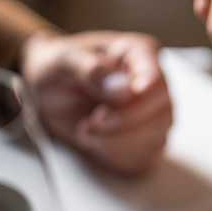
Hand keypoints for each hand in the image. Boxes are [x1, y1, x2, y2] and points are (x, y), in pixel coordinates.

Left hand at [20, 31, 172, 174]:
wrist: (49, 93)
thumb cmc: (59, 69)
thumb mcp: (62, 61)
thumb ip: (88, 68)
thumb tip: (122, 88)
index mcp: (138, 53)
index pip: (156, 72)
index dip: (150, 84)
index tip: (137, 91)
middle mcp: (153, 84)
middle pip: (162, 111)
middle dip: (124, 122)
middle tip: (92, 121)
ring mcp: (154, 115)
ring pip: (155, 138)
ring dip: (116, 141)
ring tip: (87, 129)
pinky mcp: (146, 141)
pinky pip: (144, 157)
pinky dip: (116, 155)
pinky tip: (97, 141)